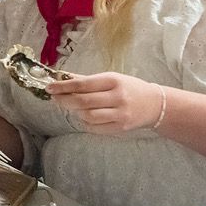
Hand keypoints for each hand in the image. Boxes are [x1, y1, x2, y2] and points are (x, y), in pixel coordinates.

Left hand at [47, 72, 162, 133]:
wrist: (155, 105)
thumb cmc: (129, 88)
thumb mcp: (111, 78)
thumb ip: (86, 79)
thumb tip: (61, 77)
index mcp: (114, 81)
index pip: (83, 84)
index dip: (63, 87)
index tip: (49, 88)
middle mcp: (118, 97)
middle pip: (83, 101)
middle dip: (64, 100)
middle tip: (55, 98)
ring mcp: (120, 114)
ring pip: (88, 116)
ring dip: (75, 112)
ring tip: (72, 107)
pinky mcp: (121, 128)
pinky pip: (95, 128)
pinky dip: (84, 122)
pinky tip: (83, 116)